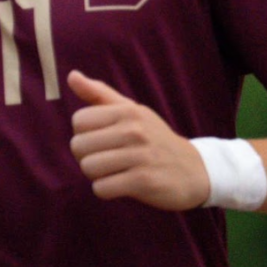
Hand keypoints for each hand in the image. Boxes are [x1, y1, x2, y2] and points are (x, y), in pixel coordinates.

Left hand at [68, 70, 209, 210]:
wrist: (195, 170)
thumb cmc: (154, 139)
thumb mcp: (131, 111)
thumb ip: (99, 94)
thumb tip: (72, 76)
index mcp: (128, 111)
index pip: (79, 121)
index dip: (85, 134)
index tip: (102, 140)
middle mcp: (134, 130)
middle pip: (79, 146)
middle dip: (87, 157)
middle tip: (108, 159)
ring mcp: (140, 155)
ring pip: (88, 168)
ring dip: (96, 175)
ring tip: (114, 172)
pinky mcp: (144, 181)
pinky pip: (102, 188)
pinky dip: (106, 190)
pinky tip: (121, 185)